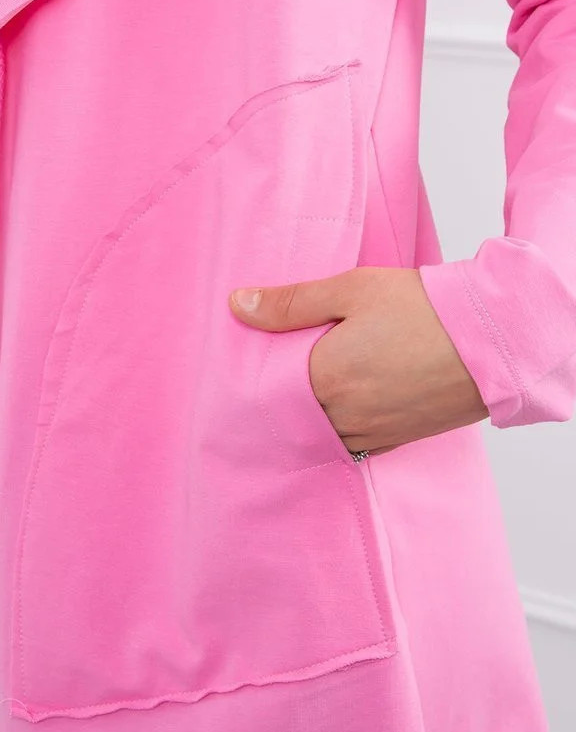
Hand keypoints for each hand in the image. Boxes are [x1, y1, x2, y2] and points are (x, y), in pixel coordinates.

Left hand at [228, 266, 488, 455]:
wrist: (495, 338)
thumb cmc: (424, 307)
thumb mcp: (352, 289)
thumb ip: (291, 302)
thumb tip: (237, 305)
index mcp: (324, 378)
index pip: (267, 391)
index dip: (256, 380)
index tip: (247, 368)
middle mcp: (343, 416)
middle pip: (291, 416)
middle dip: (282, 399)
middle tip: (277, 378)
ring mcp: (370, 434)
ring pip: (320, 433)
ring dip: (312, 417)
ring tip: (314, 387)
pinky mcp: (395, 442)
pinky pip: (351, 443)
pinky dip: (341, 428)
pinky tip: (343, 404)